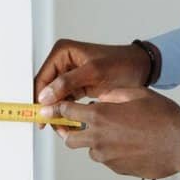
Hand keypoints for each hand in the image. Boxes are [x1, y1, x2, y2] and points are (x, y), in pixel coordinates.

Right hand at [33, 39, 152, 128]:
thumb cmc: (122, 64)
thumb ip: (67, 83)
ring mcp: (70, 74)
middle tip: (51, 125)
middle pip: (46, 89)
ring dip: (57, 112)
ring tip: (62, 128)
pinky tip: (69, 123)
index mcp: (63, 52)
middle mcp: (63, 62)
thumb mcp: (94, 72)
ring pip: (55, 97)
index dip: (38, 97)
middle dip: (48, 107)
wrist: (141, 68)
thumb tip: (45, 96)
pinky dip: (67, 112)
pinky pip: (66, 100)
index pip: (43, 77)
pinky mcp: (78, 85)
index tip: (39, 115)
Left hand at [41, 88, 179, 178]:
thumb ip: (113, 93)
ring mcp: (107, 156)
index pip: (67, 112)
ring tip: (116, 133)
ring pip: (89, 150)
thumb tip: (100, 97)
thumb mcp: (136, 93)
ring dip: (95, 142)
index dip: (57, 109)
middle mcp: (98, 138)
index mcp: (100, 115)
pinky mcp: (117, 168)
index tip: (51, 111)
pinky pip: (107, 159)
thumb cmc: (162, 116)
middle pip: (69, 138)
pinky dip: (111, 152)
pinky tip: (129, 144)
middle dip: (70, 131)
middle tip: (77, 125)